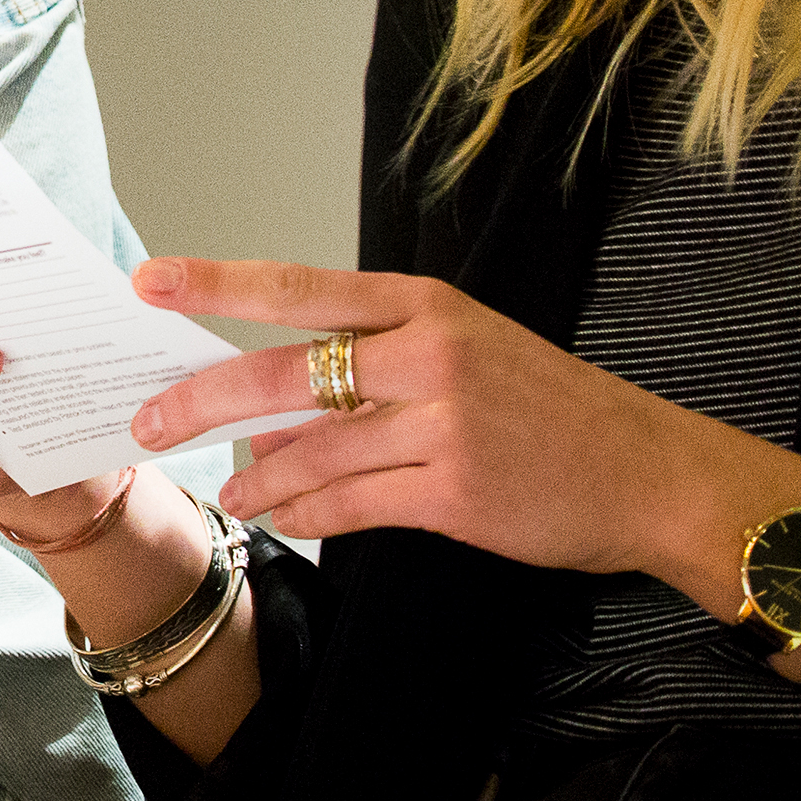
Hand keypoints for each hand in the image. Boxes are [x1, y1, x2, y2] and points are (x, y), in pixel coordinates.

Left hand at [124, 258, 800, 596]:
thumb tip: (268, 417)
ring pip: (310, 450)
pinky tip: (286, 520)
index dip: (216, 283)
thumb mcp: (464, 359)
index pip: (300, 287)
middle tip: (151, 421)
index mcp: (426, 307)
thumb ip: (369, 379)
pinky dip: (307, 515)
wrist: (651, 472)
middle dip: (204, 400)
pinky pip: (350, 505)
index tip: (150, 280)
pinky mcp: (454, 490)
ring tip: (230, 491)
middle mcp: (429, 354)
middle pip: (285, 373)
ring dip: (257, 475)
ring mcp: (443, 423)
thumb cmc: (551, 411)